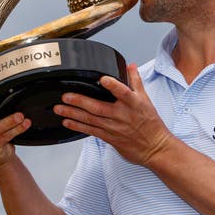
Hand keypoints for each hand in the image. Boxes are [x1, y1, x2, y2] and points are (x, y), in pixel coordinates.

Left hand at [54, 64, 173, 165]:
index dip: (113, 86)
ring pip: (91, 120)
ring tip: (60, 108)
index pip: (124, 93)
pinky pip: (91, 131)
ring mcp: (114, 127)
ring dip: (73, 113)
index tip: (103, 79)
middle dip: (81, 101)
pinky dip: (78, 126)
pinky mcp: (109, 137)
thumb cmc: (151, 123)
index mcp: (133, 104)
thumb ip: (135, 81)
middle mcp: (122, 115)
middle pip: (99, 107)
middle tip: (66, 96)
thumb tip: (130, 66)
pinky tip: (67, 121)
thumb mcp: (146, 99)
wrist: (155, 147)